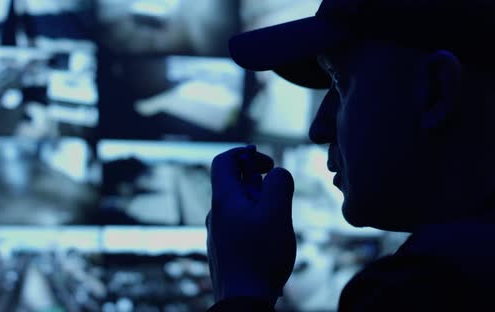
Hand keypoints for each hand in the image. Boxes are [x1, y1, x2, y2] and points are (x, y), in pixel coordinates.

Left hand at [206, 146, 295, 304]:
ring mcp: (218, 234)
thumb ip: (279, 184)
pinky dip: (257, 224)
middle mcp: (215, 215)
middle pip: (234, 184)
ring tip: (277, 225)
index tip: (268, 164)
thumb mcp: (276, 212)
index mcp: (223, 200)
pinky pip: (240, 227)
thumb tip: (277, 174)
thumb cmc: (260, 256)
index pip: (223, 161)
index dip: (245, 154)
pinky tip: (269, 243)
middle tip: (279, 198)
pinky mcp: (224, 251)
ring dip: (261, 206)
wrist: (243, 301)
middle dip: (260, 184)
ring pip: (240, 207)